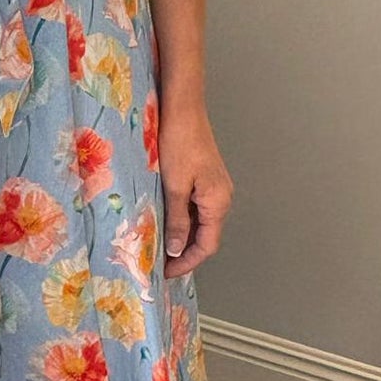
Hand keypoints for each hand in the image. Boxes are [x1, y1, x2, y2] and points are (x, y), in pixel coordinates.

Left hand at [158, 101, 233, 279]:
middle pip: (205, 236)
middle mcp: (221, 197)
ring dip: (182, 235)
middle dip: (184, 252)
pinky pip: (195, 207)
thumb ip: (177, 220)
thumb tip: (177, 250)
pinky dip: (181, 218)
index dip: (187, 262)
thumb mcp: (174, 185)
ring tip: (158, 245)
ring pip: (200, 221)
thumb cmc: (179, 142)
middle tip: (158, 263)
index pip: (207, 245)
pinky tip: (164, 220)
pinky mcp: (204, 177)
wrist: (183, 108)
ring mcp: (214, 186)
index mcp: (218, 202)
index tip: (166, 272)